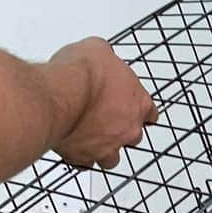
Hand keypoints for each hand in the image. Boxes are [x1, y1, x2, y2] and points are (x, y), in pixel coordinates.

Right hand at [48, 38, 157, 170]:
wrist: (61, 95)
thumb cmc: (82, 74)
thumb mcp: (98, 49)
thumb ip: (106, 59)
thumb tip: (100, 55)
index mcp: (138, 103)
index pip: (150, 113)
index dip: (139, 110)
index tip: (132, 108)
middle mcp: (127, 129)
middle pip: (133, 138)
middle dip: (121, 131)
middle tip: (106, 121)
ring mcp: (107, 146)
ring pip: (112, 158)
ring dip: (103, 150)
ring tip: (91, 140)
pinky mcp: (83, 157)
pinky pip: (84, 163)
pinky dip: (79, 157)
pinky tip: (72, 147)